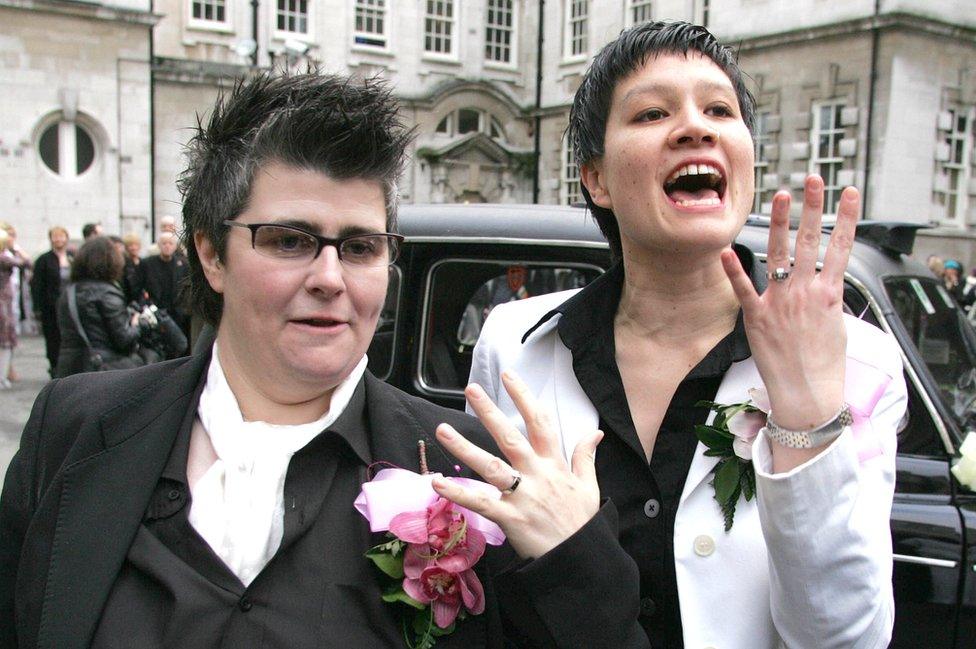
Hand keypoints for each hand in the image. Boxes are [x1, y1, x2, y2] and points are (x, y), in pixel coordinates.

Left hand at [431, 372, 602, 558]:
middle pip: (511, 437)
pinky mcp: (510, 518)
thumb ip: (585, 457)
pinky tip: (437, 482)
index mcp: (555, 464)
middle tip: (472, 389)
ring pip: (490, 466)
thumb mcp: (590, 487)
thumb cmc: (582, 523)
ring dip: (464, 447)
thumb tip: (595, 433)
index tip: (509, 375)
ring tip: (442, 430)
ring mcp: (522, 496)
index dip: (524, 397)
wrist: (580, 559)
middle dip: (490, 412)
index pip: (540, 422)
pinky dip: (457, 493)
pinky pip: (480, 503)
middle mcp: (537, 475)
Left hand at [722, 174, 855, 431]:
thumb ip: (828, 299)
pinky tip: (728, 249)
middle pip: (810, 241)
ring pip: (779, 254)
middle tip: (813, 180)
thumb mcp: (837, 325)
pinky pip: (744, 288)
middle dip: (812, 207)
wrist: (808, 393)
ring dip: (780, 223)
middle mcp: (806, 292)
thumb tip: (825, 285)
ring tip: (781, 197)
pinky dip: (735, 269)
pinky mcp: (757, 317)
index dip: (845, 217)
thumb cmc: (825, 364)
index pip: (841, 246)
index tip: (848, 191)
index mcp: (830, 293)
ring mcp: (780, 302)